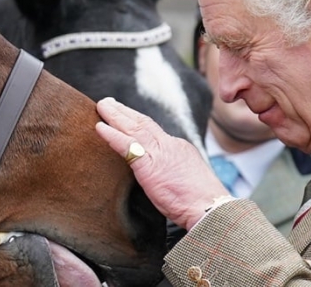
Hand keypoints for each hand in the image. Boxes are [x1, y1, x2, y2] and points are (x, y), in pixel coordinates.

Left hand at [95, 97, 228, 229]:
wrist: (211, 208)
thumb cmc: (201, 202)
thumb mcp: (187, 178)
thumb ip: (172, 170)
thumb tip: (162, 175)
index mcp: (178, 147)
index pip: (153, 130)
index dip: (136, 121)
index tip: (124, 114)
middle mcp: (169, 145)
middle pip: (142, 122)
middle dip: (123, 111)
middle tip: (107, 102)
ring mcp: (158, 154)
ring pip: (133, 128)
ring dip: (114, 115)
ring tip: (101, 106)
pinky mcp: (149, 166)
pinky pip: (126, 146)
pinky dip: (111, 135)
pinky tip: (100, 128)